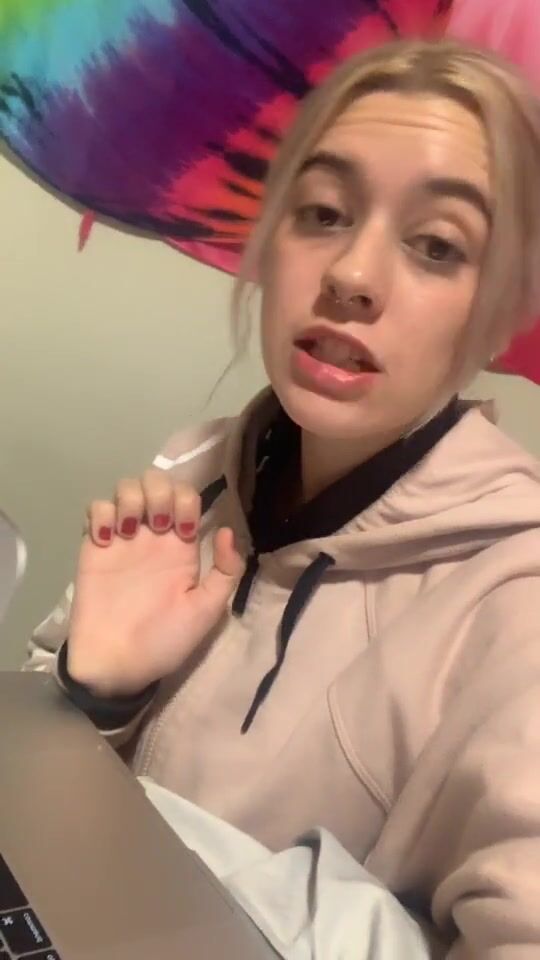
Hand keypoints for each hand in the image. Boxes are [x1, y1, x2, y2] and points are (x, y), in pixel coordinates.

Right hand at [68, 470, 243, 697]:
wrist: (118, 665)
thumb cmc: (165, 640)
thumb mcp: (206, 611)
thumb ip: (226, 572)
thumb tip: (228, 531)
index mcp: (183, 546)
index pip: (188, 496)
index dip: (186, 502)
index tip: (183, 532)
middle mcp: (153, 535)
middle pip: (156, 480)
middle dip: (158, 492)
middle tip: (155, 525)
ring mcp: (122, 538)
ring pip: (125, 488)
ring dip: (130, 499)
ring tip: (127, 532)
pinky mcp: (94, 546)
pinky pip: (96, 508)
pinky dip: (101, 514)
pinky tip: (105, 540)